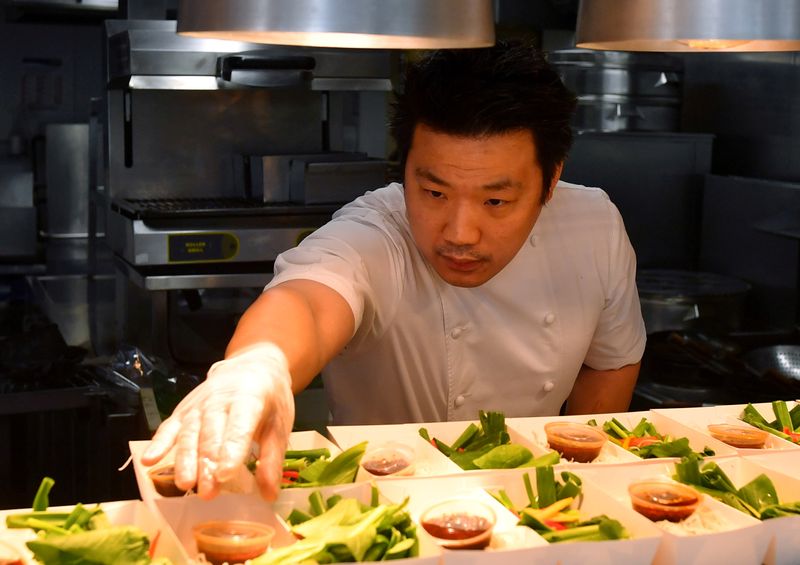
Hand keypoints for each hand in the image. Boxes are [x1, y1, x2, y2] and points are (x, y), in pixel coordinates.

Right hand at [141, 343, 294, 499]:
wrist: (252, 366)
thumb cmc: (269, 399)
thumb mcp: (280, 424)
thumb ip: (272, 459)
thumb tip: (269, 495)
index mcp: (249, 399)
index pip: (239, 427)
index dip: (231, 451)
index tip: (225, 475)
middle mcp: (220, 399)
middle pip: (210, 434)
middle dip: (207, 464)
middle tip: (207, 493)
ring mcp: (198, 404)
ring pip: (189, 432)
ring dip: (185, 460)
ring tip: (185, 485)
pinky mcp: (184, 409)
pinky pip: (170, 426)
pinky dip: (158, 443)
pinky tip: (149, 460)